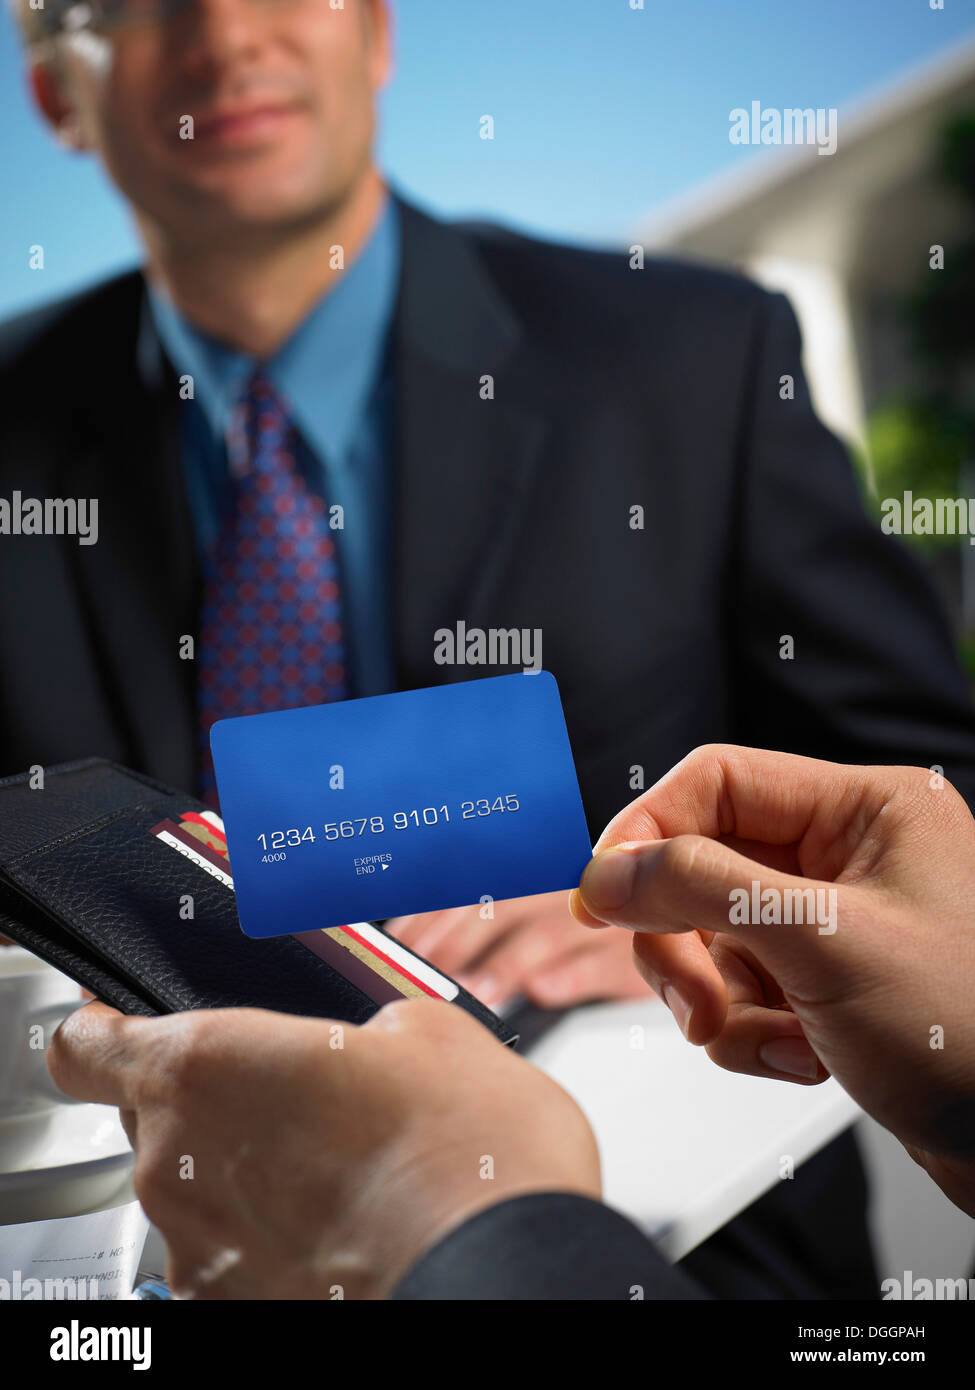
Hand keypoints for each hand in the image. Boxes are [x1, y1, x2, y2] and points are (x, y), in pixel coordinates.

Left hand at [47, 998, 599, 1298]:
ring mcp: (199, 1251)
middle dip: (214, 1104)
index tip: (124, 1023)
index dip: (103, 1029)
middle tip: (299, 1098)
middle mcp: (175, 1163)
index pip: (84, 1045)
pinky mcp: (231, 1309)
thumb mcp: (422, 1027)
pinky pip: (228, 1257)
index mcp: (200, 1066)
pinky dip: (269, 1240)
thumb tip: (367, 1041)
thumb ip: (355, 1025)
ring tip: (340, 1170)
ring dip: (246, 1174)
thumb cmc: (459, 1146)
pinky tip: (343, 1225)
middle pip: (150, 1118)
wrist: (498, 1260)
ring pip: (194, 1193)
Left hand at [386, 890, 652, 1009]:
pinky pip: (601, 963)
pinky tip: (544, 992)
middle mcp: (562, 893)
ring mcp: (600, 922)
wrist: (673, 932)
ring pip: (547, 932)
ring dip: (506, 963)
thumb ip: (477, 927)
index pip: (470, 887)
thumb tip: (412, 950)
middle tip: (425, 979)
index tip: (399, 946)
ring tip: (476, 994)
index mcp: (528, 879)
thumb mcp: (532, 920)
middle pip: (499, 907)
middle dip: (457, 943)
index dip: (432, 915)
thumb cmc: (586, 937)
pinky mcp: (632, 959)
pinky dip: (571, 976)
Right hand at [570, 744, 974, 1216]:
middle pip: (703, 865)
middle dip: (686, 943)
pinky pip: (744, 991)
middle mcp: (849, 855)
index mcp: (866, 810)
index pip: (717, 783)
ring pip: (715, 937)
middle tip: (692, 1003)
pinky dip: (755, 1034)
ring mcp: (837, 922)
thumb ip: (702, 888)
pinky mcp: (829, 983)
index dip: (647, 832)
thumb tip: (608, 870)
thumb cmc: (973, 1035)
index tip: (601, 893)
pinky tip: (808, 1061)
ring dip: (724, 1002)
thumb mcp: (822, 943)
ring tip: (775, 1043)